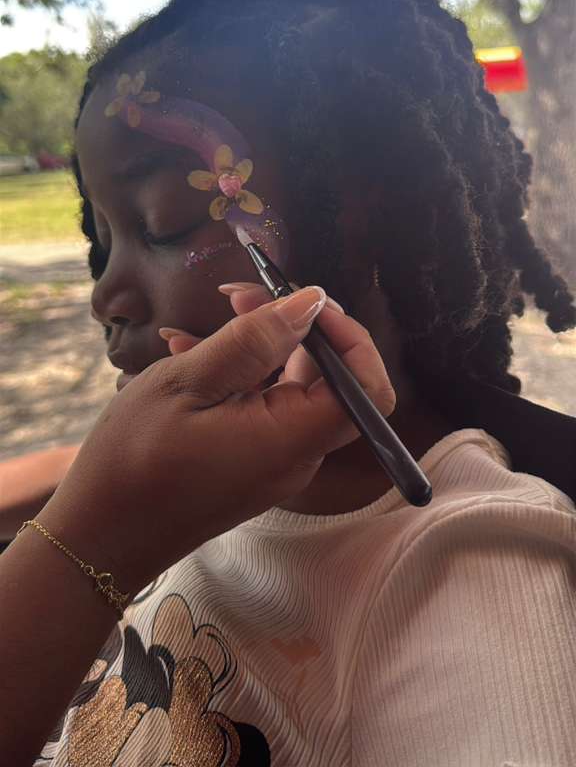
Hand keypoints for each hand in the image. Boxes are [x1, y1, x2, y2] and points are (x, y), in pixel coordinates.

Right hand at [40, 286, 394, 596]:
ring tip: (210, 315)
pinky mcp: (252, 462)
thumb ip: (254, 341)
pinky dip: (239, 374)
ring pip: (292, 388)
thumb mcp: (187, 384)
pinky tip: (189, 350)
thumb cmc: (133, 463)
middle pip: (331, 380)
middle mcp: (297, 454)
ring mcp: (275, 461)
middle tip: (242, 297)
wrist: (97, 538)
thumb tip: (311, 302)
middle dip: (296, 327)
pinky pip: (264, 407)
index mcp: (292, 438)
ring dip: (260, 345)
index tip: (302, 302)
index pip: (365, 386)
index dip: (348, 337)